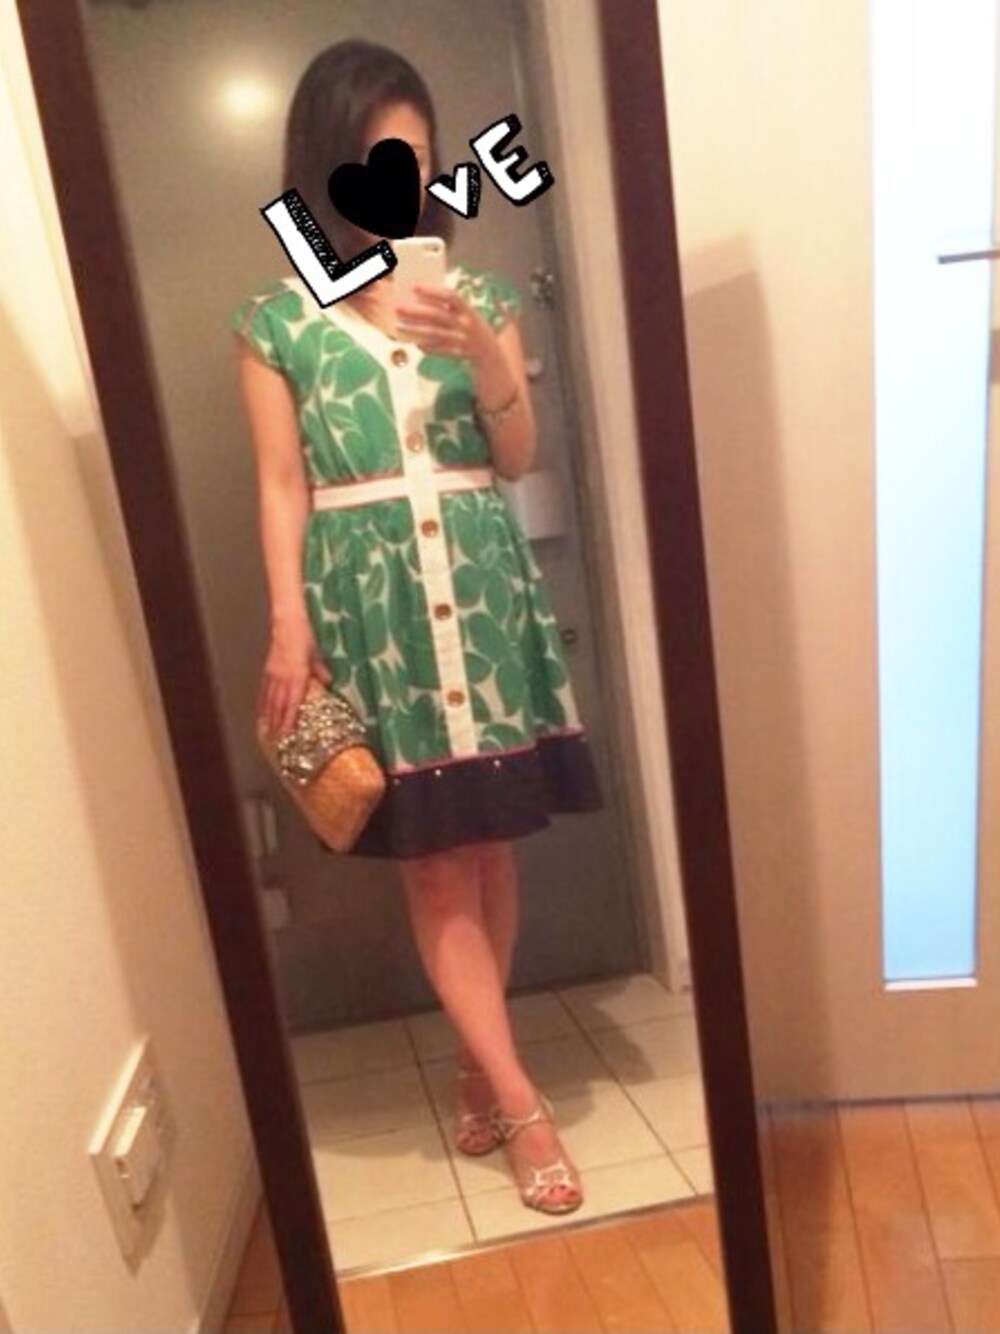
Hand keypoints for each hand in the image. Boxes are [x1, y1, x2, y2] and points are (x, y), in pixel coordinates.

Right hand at [258, 616, 331, 739]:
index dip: (289, 720)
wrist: (287, 622)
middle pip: (279, 705)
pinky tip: (262, 713)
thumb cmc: (304, 636)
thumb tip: (328, 683)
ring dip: (269, 717)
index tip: (288, 734)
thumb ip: (320, 671)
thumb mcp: (317, 654)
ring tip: (268, 732)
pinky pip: (264, 690)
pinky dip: (263, 704)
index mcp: (297, 674)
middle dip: (278, 724)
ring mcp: (273, 674)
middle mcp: (282, 677)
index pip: (292, 702)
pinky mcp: (268, 670)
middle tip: (277, 740)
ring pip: (269, 700)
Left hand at [395, 284, 497, 362]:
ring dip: (414, 329)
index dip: (432, 291)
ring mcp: (461, 339)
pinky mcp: (457, 353)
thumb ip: (451, 306)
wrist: (491, 353)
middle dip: (416, 311)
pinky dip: (426, 346)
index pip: (449, 296)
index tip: (414, 287)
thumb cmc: (474, 328)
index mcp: (468, 309)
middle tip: (398, 308)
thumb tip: (423, 298)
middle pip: (436, 315)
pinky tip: (415, 343)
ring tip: (398, 326)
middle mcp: (465, 323)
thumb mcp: (468, 314)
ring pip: (434, 333)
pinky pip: (438, 349)